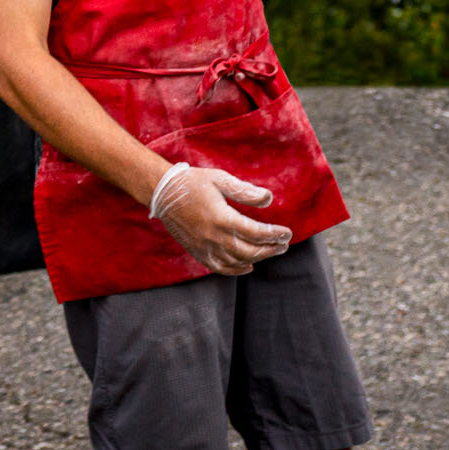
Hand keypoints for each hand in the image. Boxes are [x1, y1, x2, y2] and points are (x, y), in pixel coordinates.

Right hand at [150, 163, 293, 274]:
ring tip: (270, 251)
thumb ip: (244, 191)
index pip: (257, 233)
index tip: (287, 233)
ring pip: (238, 261)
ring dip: (258, 258)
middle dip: (271, 249)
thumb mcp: (219, 179)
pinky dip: (237, 270)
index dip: (275, 235)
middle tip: (283, 244)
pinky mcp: (197, 252)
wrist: (161, 192)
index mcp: (222, 218)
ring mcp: (205, 247)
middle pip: (251, 251)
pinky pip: (220, 268)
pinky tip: (249, 266)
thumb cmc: (191, 182)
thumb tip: (269, 198)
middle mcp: (214, 237)